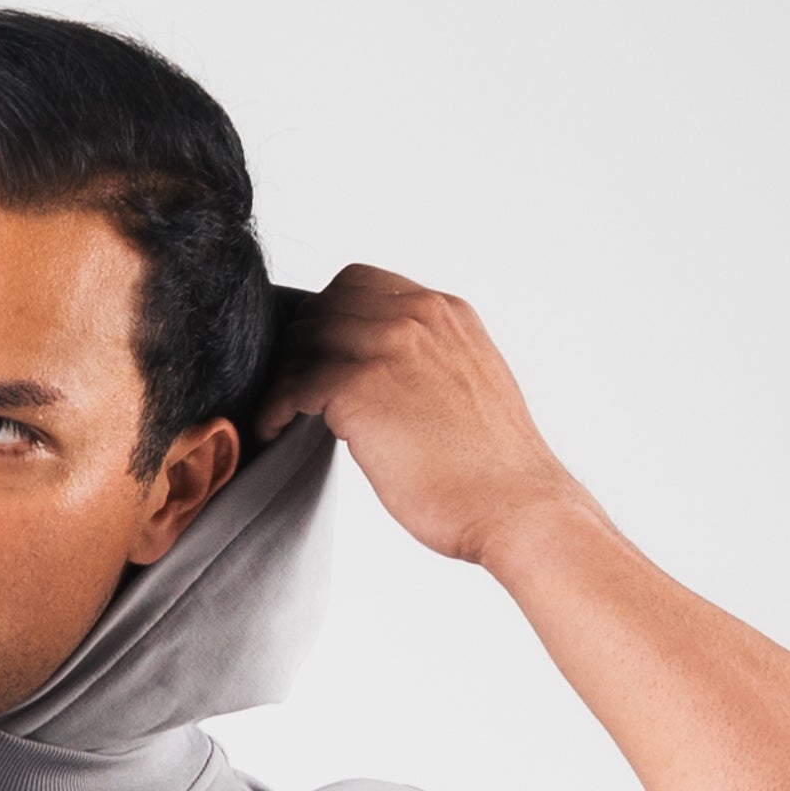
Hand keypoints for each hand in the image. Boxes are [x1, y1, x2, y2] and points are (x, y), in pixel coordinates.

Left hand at [256, 267, 585, 567]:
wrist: (517, 505)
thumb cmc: (496, 471)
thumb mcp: (472, 386)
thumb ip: (434, 364)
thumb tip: (396, 381)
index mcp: (447, 312)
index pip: (365, 284)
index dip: (332, 317)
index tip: (320, 354)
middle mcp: (419, 316)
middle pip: (328, 302)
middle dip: (303, 341)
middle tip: (291, 383)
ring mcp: (390, 348)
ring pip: (306, 338)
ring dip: (285, 373)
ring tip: (279, 410)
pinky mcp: (362, 388)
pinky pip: (295, 383)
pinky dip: (274, 405)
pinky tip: (272, 429)